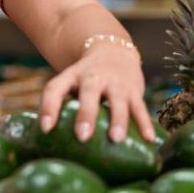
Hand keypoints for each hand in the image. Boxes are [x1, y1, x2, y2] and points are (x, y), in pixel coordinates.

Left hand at [38, 43, 154, 142]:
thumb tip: (48, 141)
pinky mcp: (134, 90)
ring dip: (117, 120)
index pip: (54, 89)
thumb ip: (61, 106)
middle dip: (86, 114)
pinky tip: (148, 139)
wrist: (112, 51)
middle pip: (88, 92)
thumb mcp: (69, 83)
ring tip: (116, 139)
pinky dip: (145, 123)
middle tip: (82, 136)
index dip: (48, 108)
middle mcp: (92, 77)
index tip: (45, 129)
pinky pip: (140, 107)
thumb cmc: (84, 79)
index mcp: (71, 77)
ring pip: (117, 100)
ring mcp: (115, 83)